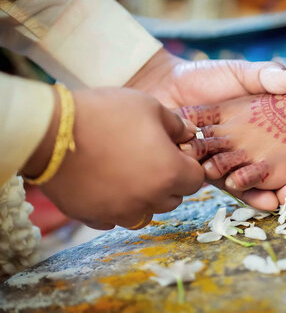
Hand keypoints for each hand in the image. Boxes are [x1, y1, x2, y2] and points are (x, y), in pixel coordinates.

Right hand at [22, 87, 203, 229]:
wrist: (50, 132)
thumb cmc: (105, 114)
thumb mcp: (149, 106)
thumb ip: (177, 125)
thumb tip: (190, 135)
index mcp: (170, 173)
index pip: (196, 179)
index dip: (188, 164)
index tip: (174, 152)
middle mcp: (149, 200)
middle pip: (173, 198)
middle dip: (168, 180)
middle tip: (149, 157)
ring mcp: (121, 213)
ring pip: (146, 212)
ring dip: (144, 196)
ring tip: (126, 170)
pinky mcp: (94, 218)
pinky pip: (115, 217)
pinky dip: (116, 204)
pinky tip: (104, 181)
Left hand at [126, 48, 285, 209]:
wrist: (166, 87)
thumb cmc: (207, 76)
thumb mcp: (244, 73)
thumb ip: (269, 77)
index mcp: (265, 130)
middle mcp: (254, 150)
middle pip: (285, 175)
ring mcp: (236, 163)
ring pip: (264, 186)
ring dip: (283, 194)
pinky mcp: (214, 171)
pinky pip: (235, 187)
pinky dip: (252, 194)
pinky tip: (266, 197)